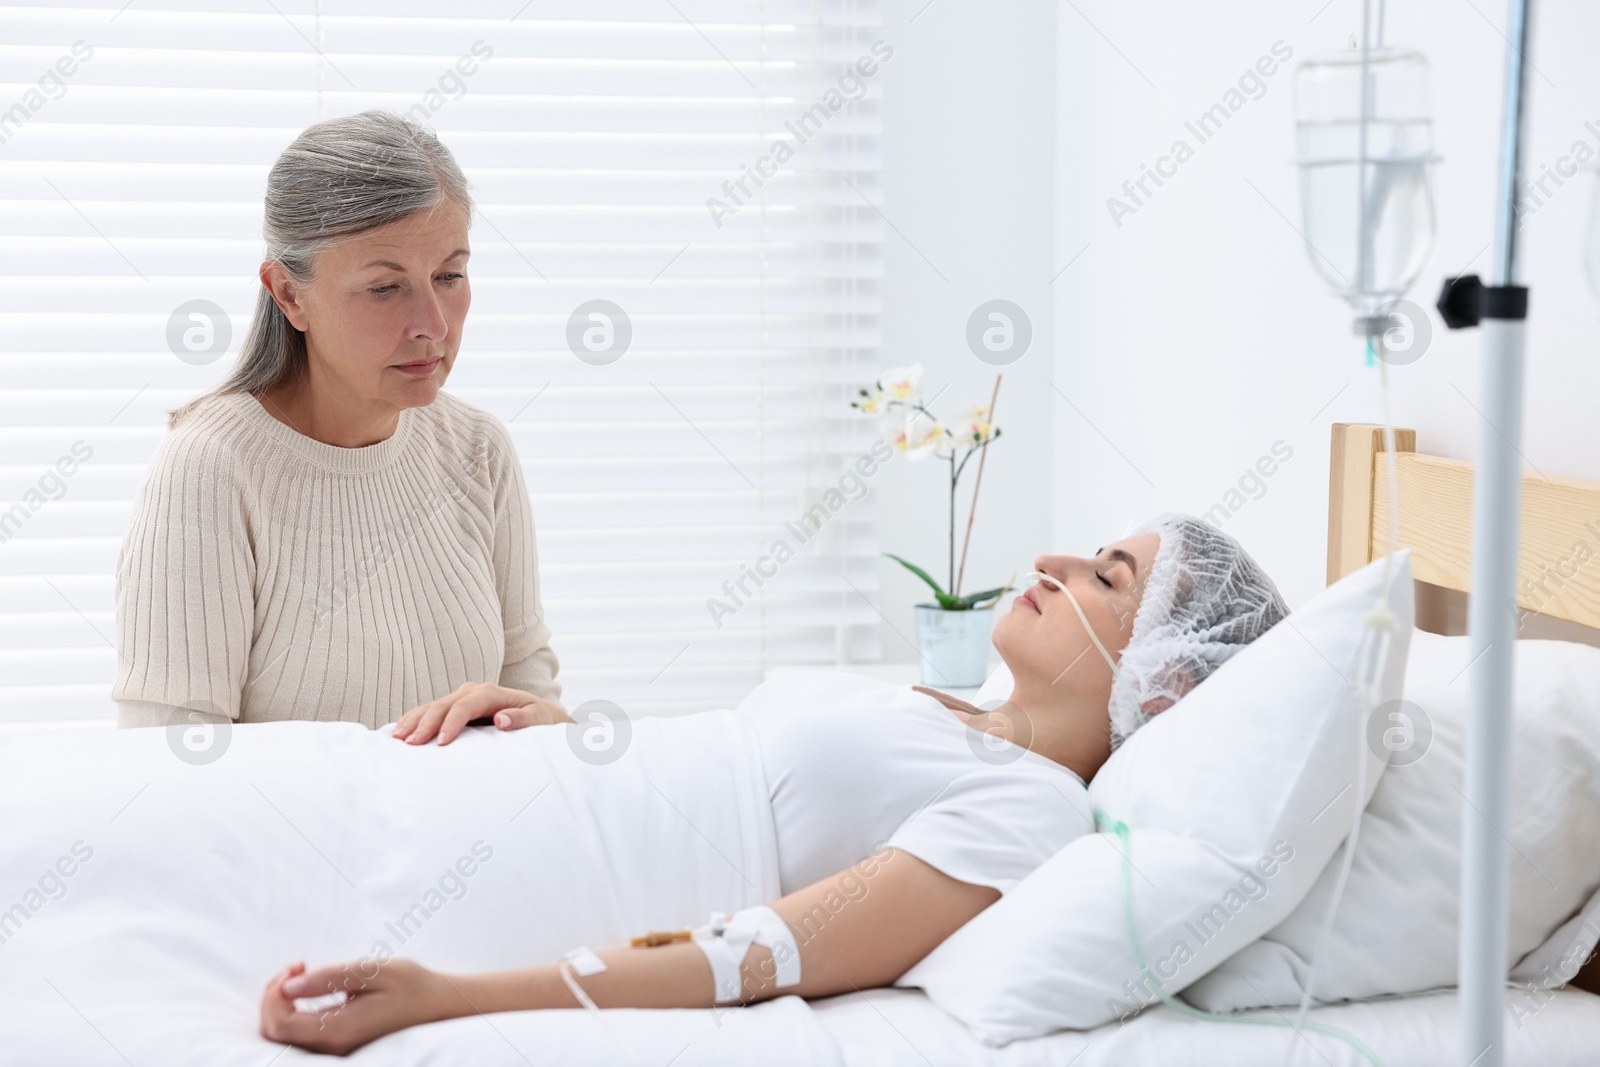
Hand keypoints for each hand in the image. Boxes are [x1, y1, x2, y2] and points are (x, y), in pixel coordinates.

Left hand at [259, 958, 446, 1055]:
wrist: (437, 1004)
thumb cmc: (409, 984)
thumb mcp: (372, 971)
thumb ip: (328, 979)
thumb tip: (288, 987)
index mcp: (338, 1029)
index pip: (280, 1025)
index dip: (274, 994)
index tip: (298, 965)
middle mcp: (332, 1046)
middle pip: (275, 1033)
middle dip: (274, 996)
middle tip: (297, 966)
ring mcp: (335, 1048)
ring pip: (284, 1036)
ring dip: (282, 1003)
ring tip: (302, 974)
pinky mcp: (338, 1044)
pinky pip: (299, 1035)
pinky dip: (293, 1011)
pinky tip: (309, 989)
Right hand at [392, 682, 571, 745]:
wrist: (543, 717)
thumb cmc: (544, 720)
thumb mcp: (541, 719)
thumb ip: (523, 719)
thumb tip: (501, 720)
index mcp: (493, 693)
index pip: (466, 706)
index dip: (452, 723)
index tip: (440, 743)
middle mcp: (475, 691)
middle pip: (444, 705)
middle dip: (426, 723)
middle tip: (409, 743)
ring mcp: (464, 698)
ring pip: (434, 706)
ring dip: (414, 720)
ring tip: (397, 737)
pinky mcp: (457, 708)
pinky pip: (433, 711)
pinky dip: (416, 719)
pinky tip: (400, 730)